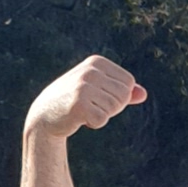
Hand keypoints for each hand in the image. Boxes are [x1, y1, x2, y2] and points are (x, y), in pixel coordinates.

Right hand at [24, 55, 146, 140]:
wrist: (44, 115)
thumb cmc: (74, 100)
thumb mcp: (98, 90)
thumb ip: (122, 91)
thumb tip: (143, 94)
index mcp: (96, 62)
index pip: (128, 82)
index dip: (119, 96)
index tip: (98, 96)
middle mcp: (90, 71)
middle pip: (124, 96)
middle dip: (112, 107)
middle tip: (91, 106)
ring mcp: (83, 87)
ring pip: (114, 108)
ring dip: (102, 115)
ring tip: (83, 111)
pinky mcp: (78, 105)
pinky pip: (102, 120)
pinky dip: (94, 124)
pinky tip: (79, 119)